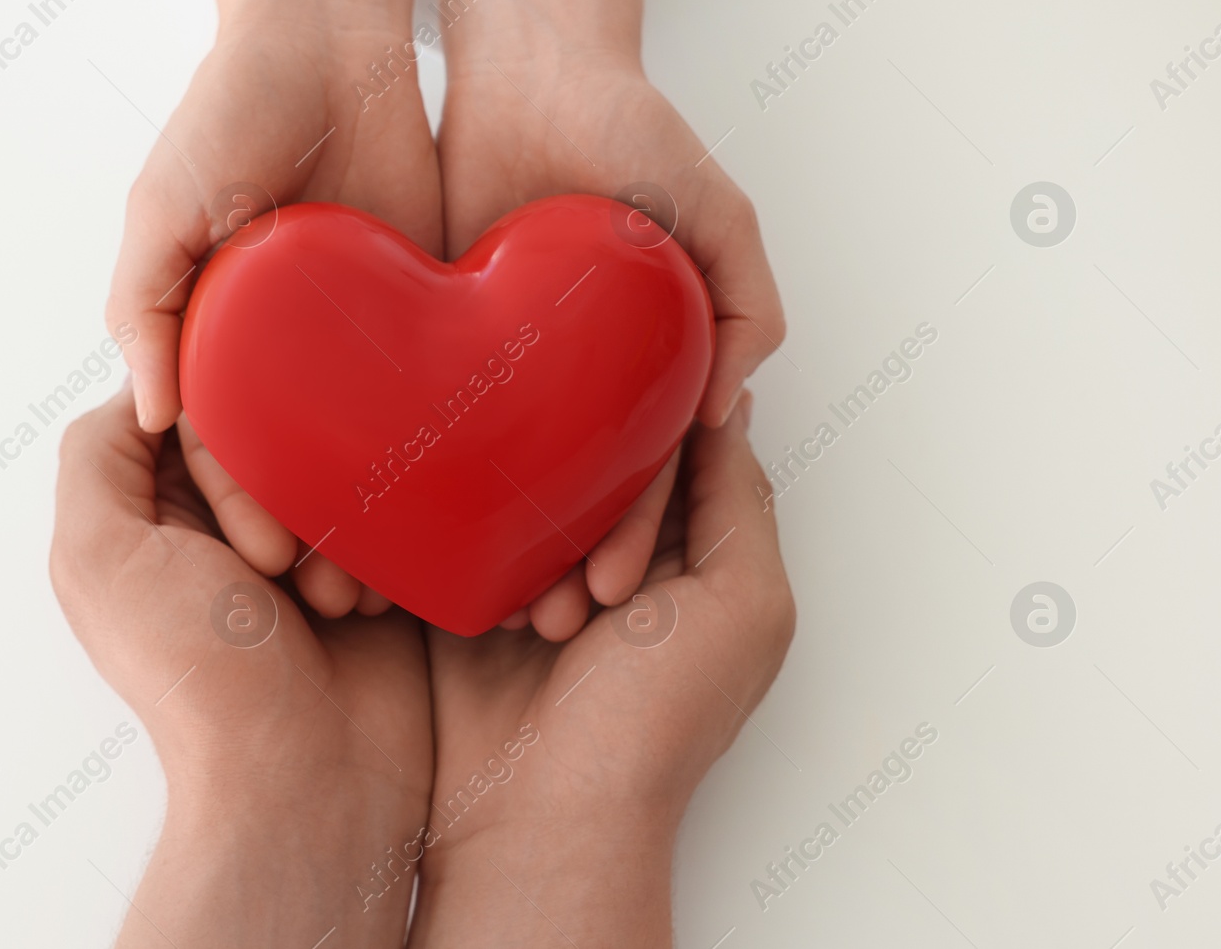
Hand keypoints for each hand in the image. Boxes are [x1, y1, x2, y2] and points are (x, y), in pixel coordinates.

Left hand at [49, 384, 433, 946]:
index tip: (239, 536)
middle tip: (278, 572)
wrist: (308, 779)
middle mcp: (215, 524)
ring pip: (333, 465)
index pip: (192, 410)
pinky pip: (385, 509)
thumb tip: (147, 388)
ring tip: (331, 600)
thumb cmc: (203, 675)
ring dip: (339, 526)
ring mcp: (295, 547)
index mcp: (146, 515)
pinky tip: (368, 605)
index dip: (223, 451)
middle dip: (284, 496)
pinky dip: (382, 547)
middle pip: (268, 432)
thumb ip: (95, 456)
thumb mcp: (104, 558)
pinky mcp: (362, 569)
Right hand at [107, 0, 440, 611]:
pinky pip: (452, 393)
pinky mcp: (438, 313)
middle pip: (313, 471)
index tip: (276, 567)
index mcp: (224, 348)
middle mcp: (296, 359)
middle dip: (331, 538)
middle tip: (359, 601)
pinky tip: (488, 500)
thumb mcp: (162, 203)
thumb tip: (145, 413)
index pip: (232, 456)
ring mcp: (368, 342)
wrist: (331, 34)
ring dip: (401, 516)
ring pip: (387, 452)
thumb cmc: (229, 111)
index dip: (249, 513)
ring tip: (430, 577)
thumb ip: (143, 302)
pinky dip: (464, 447)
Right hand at [408, 392, 795, 946]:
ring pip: (538, 489)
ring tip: (547, 624)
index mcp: (700, 553)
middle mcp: (627, 552)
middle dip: (597, 517)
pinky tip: (500, 607)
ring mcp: (550, 567)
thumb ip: (741, 498)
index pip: (682, 448)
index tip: (636, 498)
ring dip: (539, 545)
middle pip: (605, 462)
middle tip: (597, 595)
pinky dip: (486, 554)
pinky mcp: (483, 587)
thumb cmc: (656, 725)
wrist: (546, 817)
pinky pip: (478, 525)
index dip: (660, 462)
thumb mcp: (742, 603)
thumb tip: (731, 403)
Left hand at [436, 0, 785, 634]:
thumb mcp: (718, 212)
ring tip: (447, 601)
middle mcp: (566, 379)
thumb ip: (746, 305)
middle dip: (545, 563)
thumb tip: (727, 410)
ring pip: (478, 472)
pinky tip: (381, 524)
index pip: (636, 479)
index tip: (603, 596)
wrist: (527, 57)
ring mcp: (493, 363)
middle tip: (523, 624)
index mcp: (638, 370)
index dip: (626, 540)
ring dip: (468, 539)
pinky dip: (401, 468)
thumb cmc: (631, 125)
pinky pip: (409, 413)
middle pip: (556, 493)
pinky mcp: (423, 335)